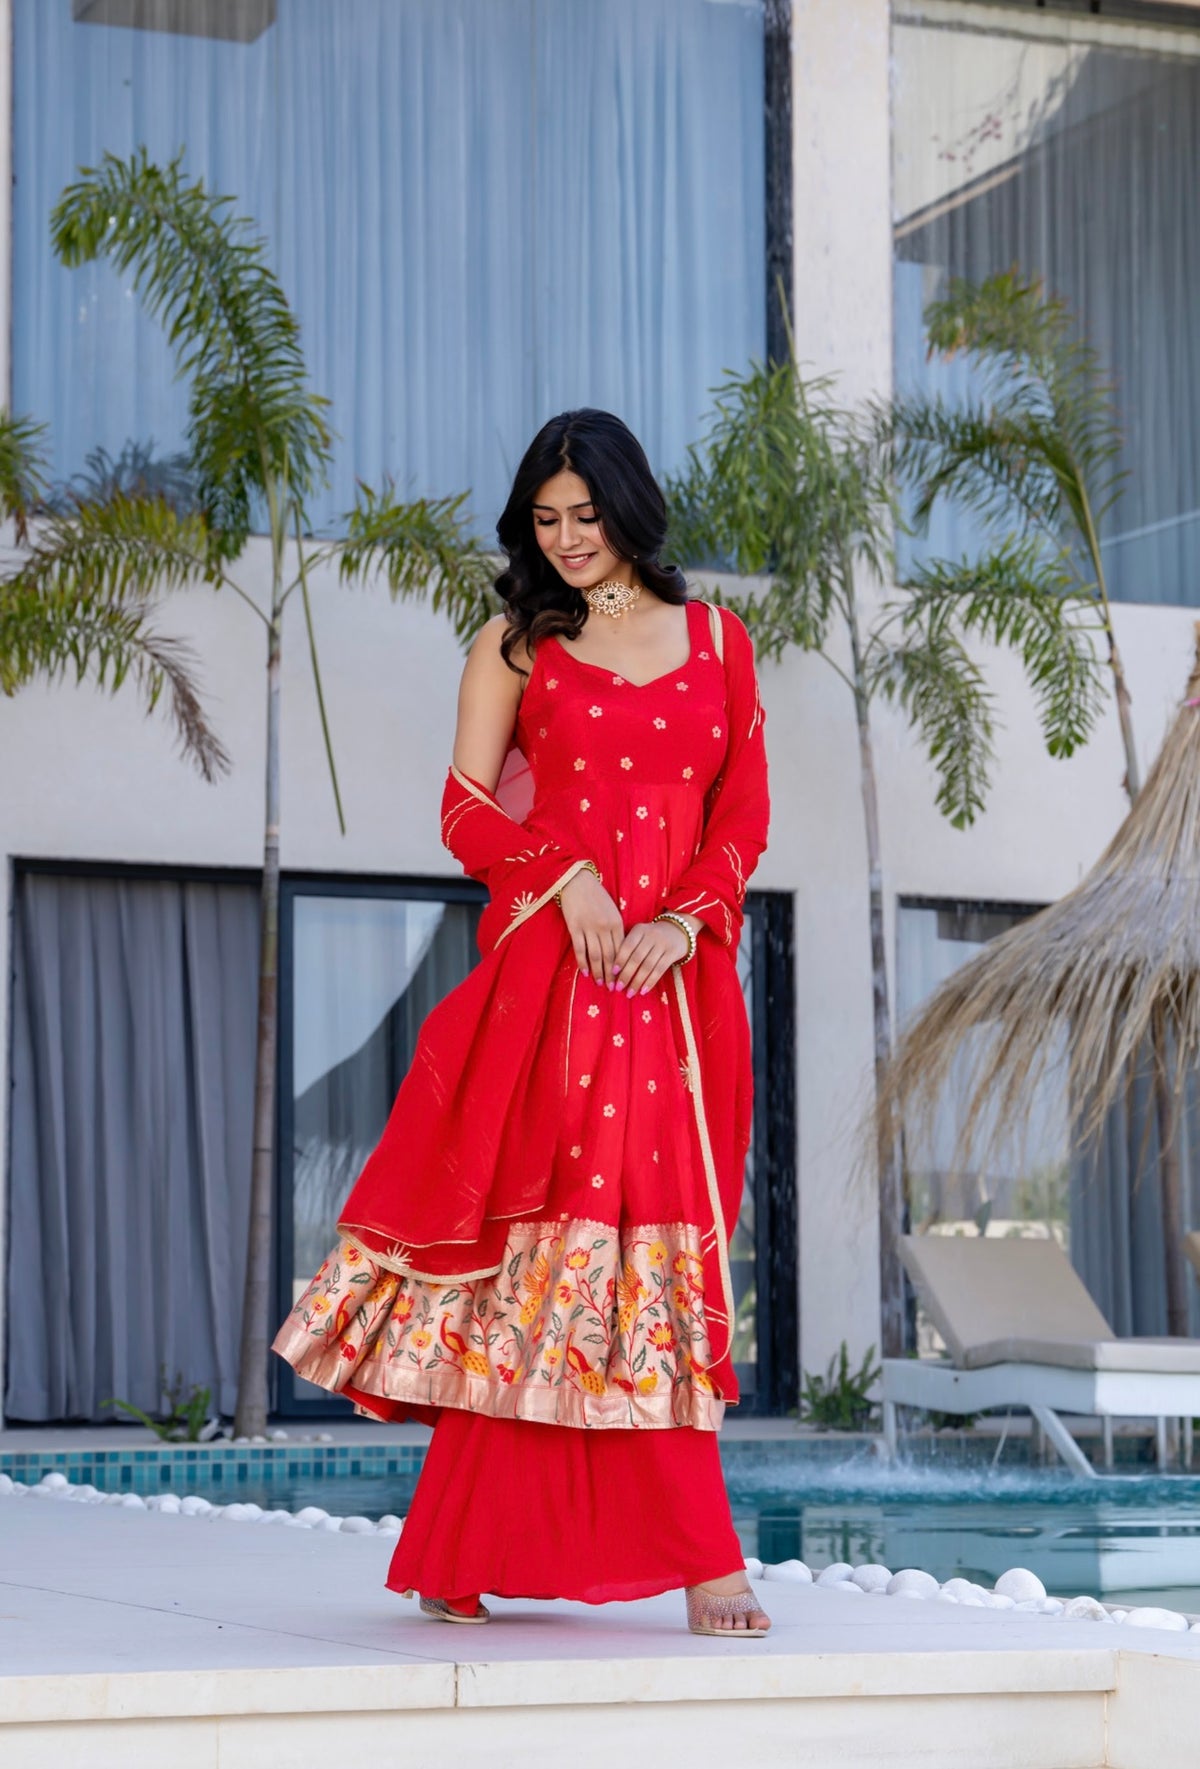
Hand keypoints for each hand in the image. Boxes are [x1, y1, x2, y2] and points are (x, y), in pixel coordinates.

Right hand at [559, 869, 624, 986]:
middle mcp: (604, 927)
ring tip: (600, 983)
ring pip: (596, 956)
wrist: (577, 882)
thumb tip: (618, 950)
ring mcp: (589, 928)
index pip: (621, 950)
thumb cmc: (596, 896)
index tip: (623, 979)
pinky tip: (585, 972)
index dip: (622, 967)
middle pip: (610, 956)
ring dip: (598, 972)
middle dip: (612, 974)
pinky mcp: (575, 927)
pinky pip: (580, 949)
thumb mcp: (611, 911)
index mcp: (616, 923)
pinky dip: (583, 963)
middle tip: (613, 989)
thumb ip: (615, 929)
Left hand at [612, 918, 693, 995]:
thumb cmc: (651, 937)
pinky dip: (650, 981)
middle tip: (618, 987)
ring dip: (637, 981)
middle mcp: (651, 935)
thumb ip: (628, 947)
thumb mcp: (640, 935)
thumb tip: (613, 971)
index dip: (620, 960)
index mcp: (639, 930)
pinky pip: (660, 970)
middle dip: (626, 974)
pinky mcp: (672, 953)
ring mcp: (663, 944)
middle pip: (637, 958)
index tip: (612, 972)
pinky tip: (643, 991)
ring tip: (630, 993)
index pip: (627, 946)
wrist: (677, 930)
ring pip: (648, 966)